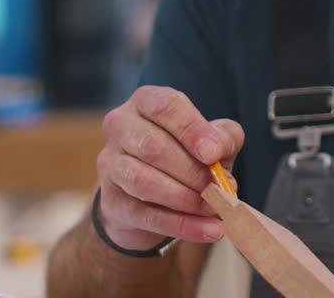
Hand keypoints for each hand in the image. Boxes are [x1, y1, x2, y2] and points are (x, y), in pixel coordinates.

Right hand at [95, 86, 244, 250]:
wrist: (153, 198)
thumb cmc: (187, 156)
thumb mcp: (213, 141)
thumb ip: (223, 138)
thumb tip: (216, 150)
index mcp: (146, 102)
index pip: (165, 106)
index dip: (191, 130)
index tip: (213, 154)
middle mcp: (120, 126)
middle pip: (153, 147)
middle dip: (192, 171)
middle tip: (221, 188)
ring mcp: (109, 164)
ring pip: (143, 181)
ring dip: (186, 198)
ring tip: (215, 207)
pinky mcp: (110, 201)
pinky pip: (146, 215)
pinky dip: (183, 225)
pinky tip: (211, 231)